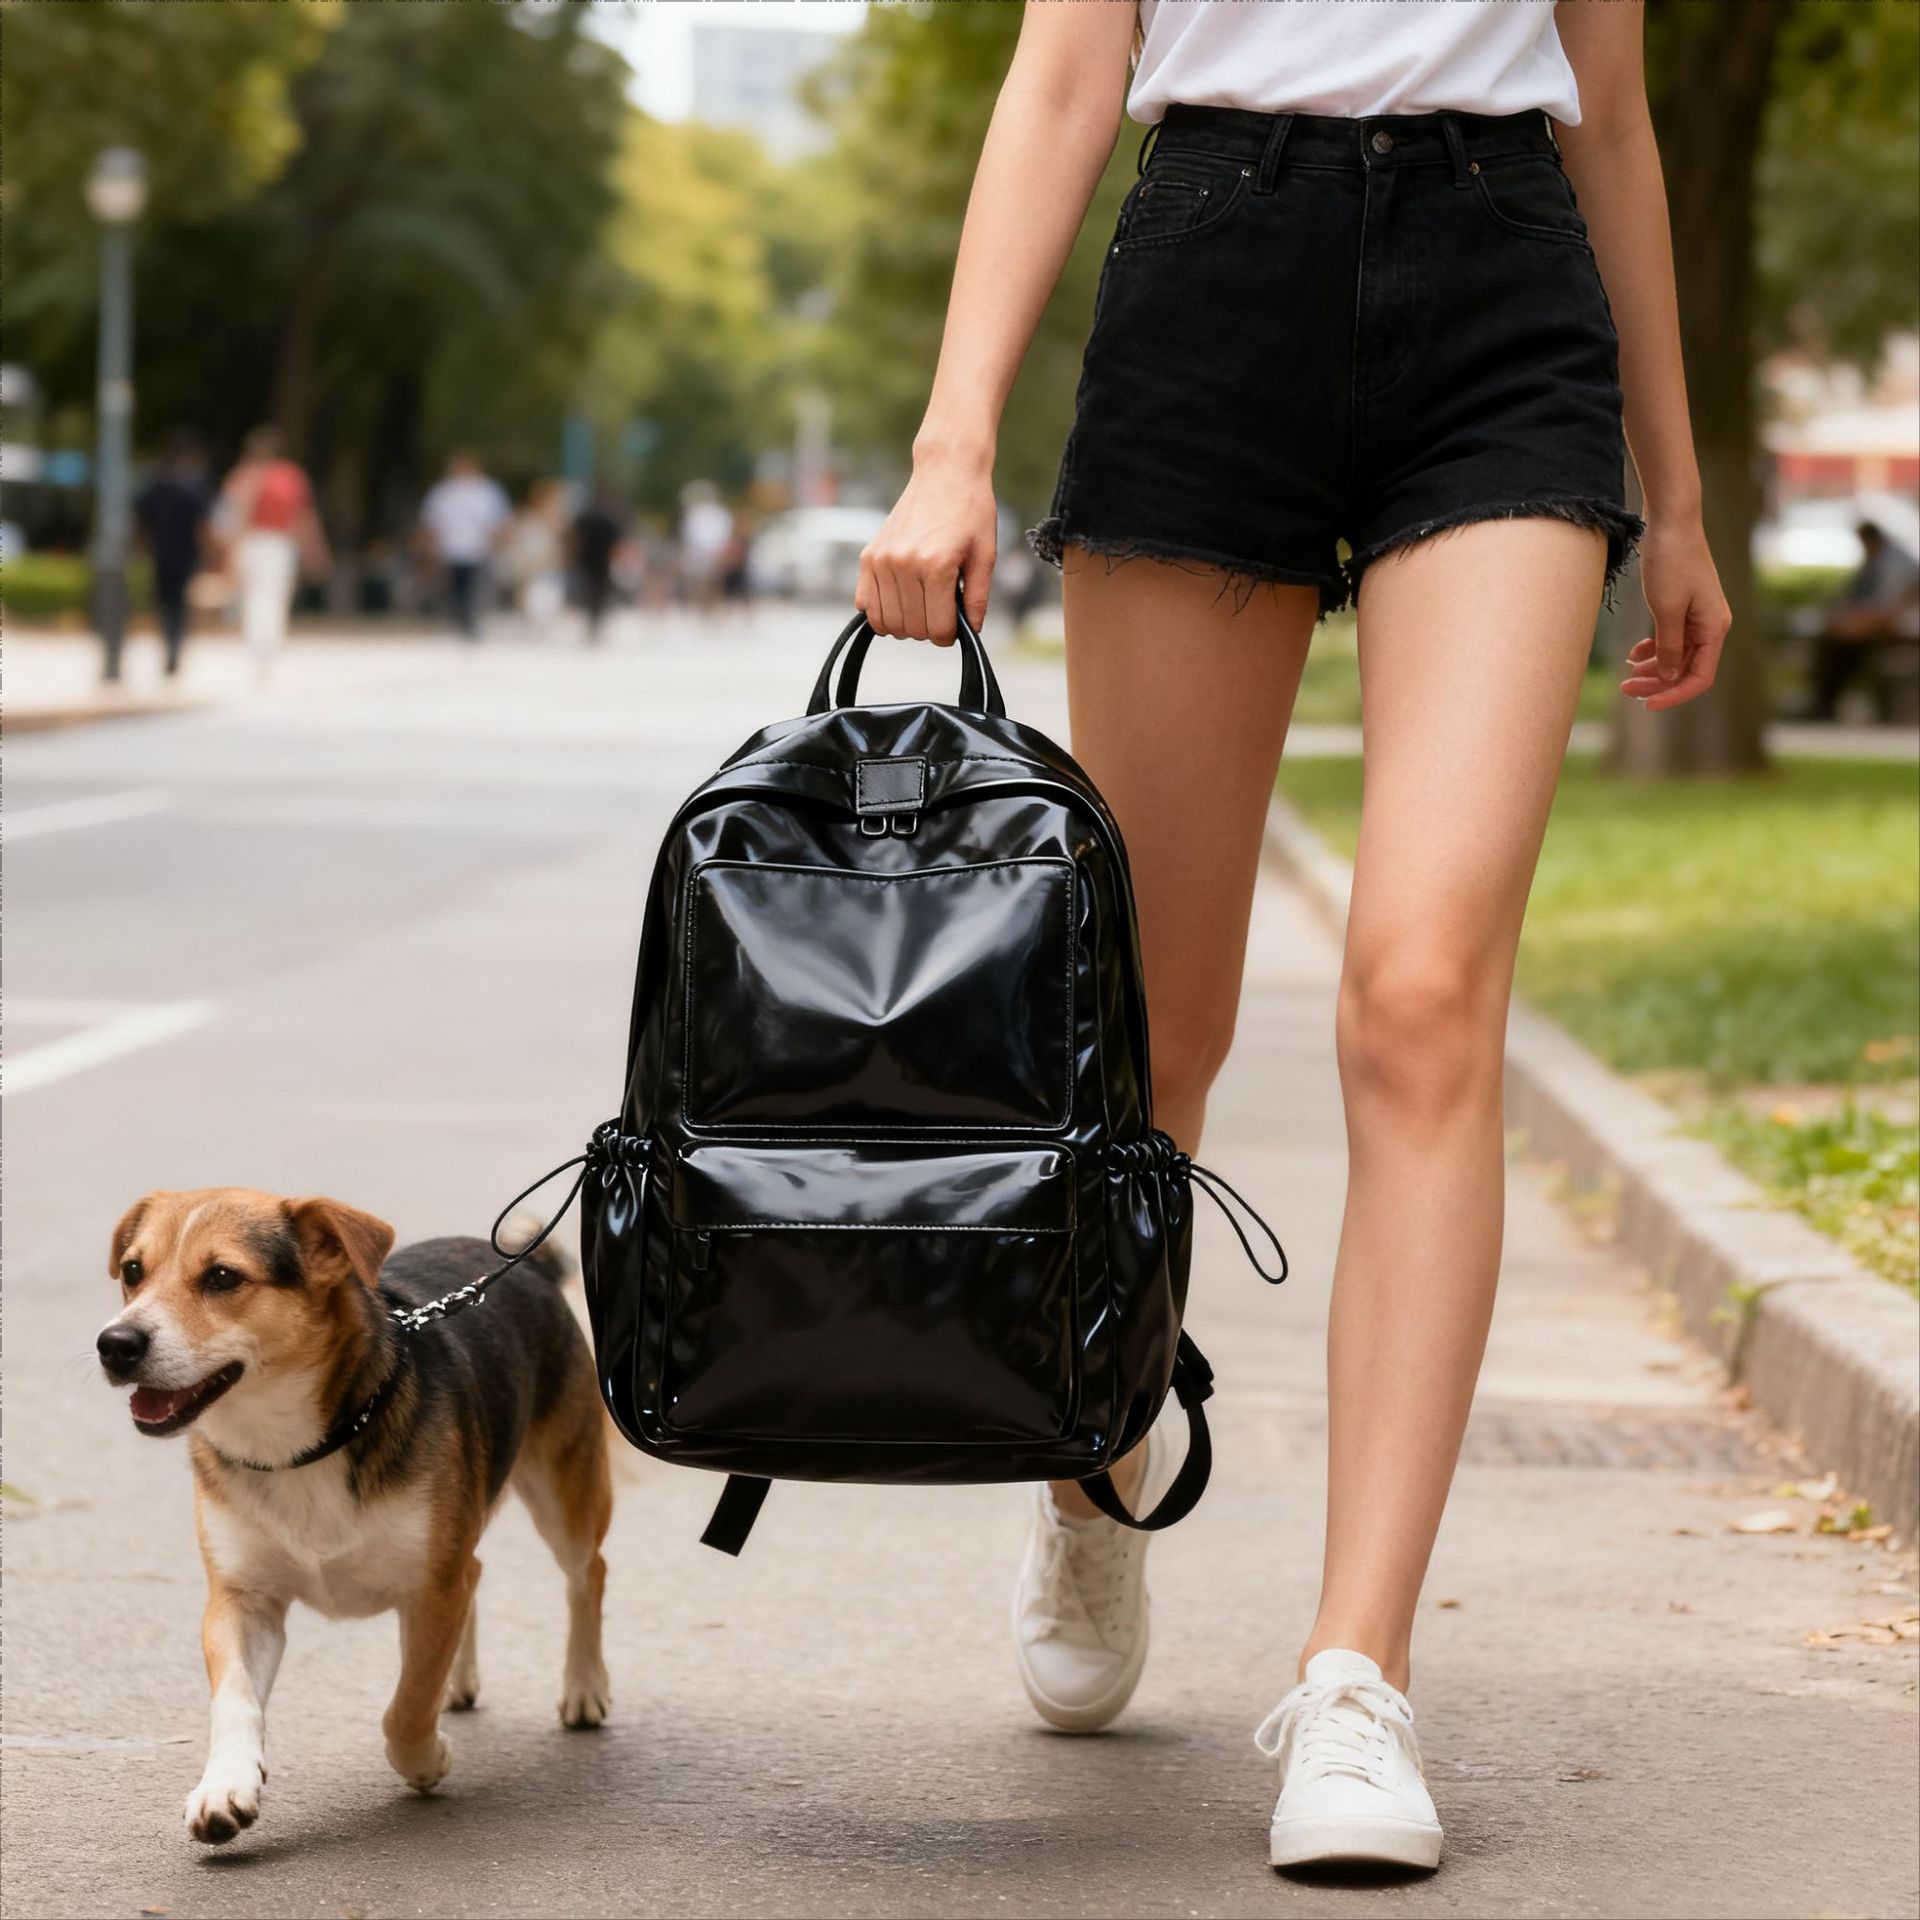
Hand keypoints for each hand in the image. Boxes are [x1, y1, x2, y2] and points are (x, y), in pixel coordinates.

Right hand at [857, 441, 997, 645]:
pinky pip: (865, 604)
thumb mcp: (984, 556)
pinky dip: (881, 611)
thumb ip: (977, 599)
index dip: (950, 635)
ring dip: (905, 624)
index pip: (938, 628)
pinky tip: (900, 599)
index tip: (955, 626)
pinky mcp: (868, 556)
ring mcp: (882, 560)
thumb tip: (969, 632)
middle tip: (941, 612)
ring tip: (922, 606)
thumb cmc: (971, 512)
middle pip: (912, 628)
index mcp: (937, 566)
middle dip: (929, 630)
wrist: (945, 473)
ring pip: (887, 622)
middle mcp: (904, 564)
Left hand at [1620, 515, 1730, 710]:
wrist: (1671, 522)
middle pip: (1686, 669)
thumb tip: (1667, 677)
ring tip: (1625, 676)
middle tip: (1623, 690)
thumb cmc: (1671, 562)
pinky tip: (1633, 655)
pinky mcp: (1684, 606)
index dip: (1674, 695)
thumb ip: (1668, 646)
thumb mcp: (1666, 609)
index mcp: (1714, 628)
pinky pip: (1671, 639)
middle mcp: (1711, 625)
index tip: (1646, 705)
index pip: (1699, 677)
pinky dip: (1653, 649)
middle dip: (1656, 683)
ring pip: (1676, 655)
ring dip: (1652, 669)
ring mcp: (1698, 616)